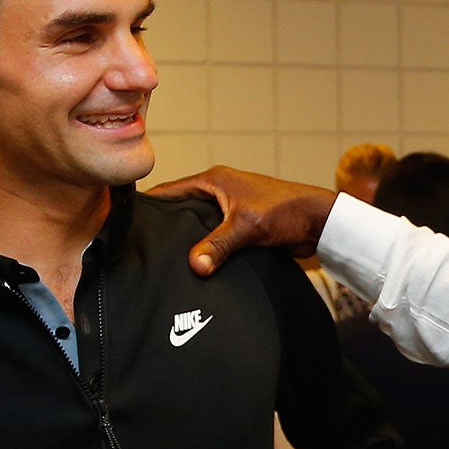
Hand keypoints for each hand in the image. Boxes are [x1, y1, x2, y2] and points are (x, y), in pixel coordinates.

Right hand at [142, 167, 338, 275]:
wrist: (320, 222)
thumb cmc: (288, 211)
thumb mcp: (248, 226)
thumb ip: (219, 245)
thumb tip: (194, 265)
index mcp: (214, 180)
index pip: (170, 191)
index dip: (151, 206)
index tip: (129, 222)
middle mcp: (219, 191)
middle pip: (182, 210)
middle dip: (167, 228)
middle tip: (145, 249)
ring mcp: (230, 209)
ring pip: (199, 226)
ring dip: (189, 242)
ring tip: (166, 261)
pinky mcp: (241, 227)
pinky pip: (216, 238)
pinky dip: (207, 250)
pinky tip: (197, 267)